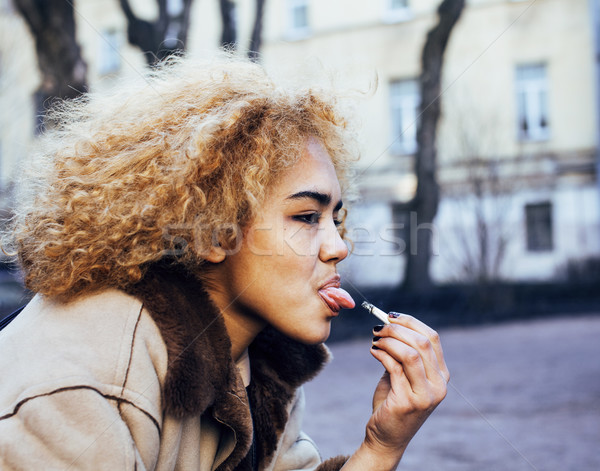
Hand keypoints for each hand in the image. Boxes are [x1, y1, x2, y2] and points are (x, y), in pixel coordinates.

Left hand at [364, 313, 449, 464]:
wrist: (387, 436)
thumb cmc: (393, 401)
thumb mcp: (403, 374)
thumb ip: (403, 353)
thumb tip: (390, 323)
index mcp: (442, 375)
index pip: (432, 338)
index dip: (411, 322)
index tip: (390, 315)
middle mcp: (439, 385)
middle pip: (422, 343)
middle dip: (397, 330)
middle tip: (378, 327)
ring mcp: (425, 395)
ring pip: (410, 354)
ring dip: (389, 341)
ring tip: (375, 340)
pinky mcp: (407, 402)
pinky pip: (394, 367)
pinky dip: (381, 354)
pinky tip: (373, 351)